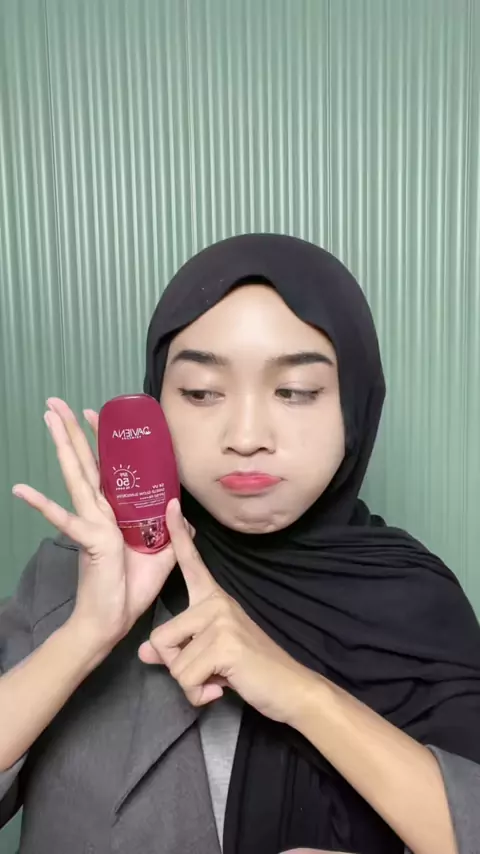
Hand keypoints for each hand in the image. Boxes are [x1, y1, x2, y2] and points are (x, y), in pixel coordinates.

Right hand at [13, 398, 178, 649]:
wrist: (114, 621)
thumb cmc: (133, 588)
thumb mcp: (165, 554)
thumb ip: (174, 531)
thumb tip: (182, 510)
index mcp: (116, 511)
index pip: (108, 467)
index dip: (101, 440)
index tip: (94, 414)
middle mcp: (101, 511)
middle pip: (86, 462)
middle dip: (73, 432)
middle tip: (56, 403)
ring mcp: (93, 522)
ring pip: (78, 476)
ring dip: (64, 447)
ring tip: (49, 419)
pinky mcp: (90, 539)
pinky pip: (67, 519)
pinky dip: (44, 505)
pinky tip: (22, 489)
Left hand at [139, 500, 314, 724]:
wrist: (289, 689)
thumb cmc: (250, 671)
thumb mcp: (208, 657)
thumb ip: (177, 650)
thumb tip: (145, 652)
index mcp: (213, 599)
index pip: (191, 563)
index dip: (177, 535)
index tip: (170, 505)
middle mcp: (215, 602)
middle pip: (161, 637)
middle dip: (178, 667)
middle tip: (209, 671)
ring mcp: (220, 619)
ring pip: (173, 662)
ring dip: (191, 684)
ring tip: (219, 679)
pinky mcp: (224, 643)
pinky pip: (186, 678)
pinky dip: (199, 695)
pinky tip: (221, 689)